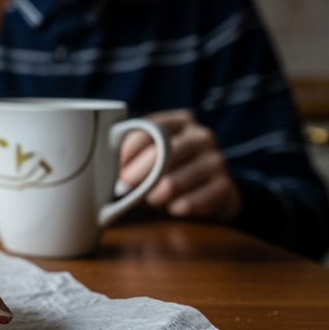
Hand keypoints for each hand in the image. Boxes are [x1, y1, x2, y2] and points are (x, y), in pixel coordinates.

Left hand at [118, 110, 241, 222]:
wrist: (216, 190)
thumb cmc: (173, 168)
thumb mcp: (158, 153)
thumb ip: (136, 152)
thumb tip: (103, 164)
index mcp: (181, 121)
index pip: (149, 129)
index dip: (127, 150)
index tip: (115, 167)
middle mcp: (201, 136)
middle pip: (161, 154)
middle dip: (136, 174)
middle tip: (124, 189)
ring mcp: (216, 161)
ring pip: (171, 183)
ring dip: (154, 196)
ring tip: (152, 199)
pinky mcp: (225, 187)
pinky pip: (188, 203)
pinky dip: (174, 208)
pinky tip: (173, 207)